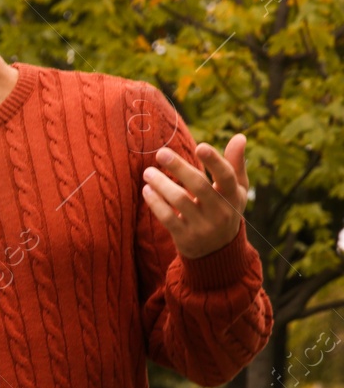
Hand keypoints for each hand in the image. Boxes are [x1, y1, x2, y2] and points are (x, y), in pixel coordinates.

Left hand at [141, 134, 249, 259]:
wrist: (217, 251)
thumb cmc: (225, 210)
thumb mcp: (235, 191)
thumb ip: (234, 164)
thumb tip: (240, 136)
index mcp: (234, 196)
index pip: (226, 176)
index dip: (215, 161)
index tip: (199, 146)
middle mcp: (220, 211)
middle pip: (199, 185)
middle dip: (179, 167)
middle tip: (161, 153)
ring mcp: (202, 226)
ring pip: (180, 200)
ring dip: (161, 184)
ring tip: (148, 172)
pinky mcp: (185, 237)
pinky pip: (167, 217)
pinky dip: (155, 202)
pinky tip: (147, 190)